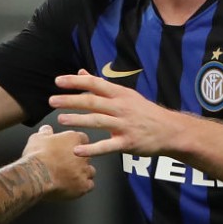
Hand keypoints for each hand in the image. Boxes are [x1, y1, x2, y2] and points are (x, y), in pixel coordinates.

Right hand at [21, 125, 94, 199]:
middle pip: (87, 155)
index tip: (68, 148)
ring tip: (71, 176)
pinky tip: (74, 186)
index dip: (75, 144)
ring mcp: (84, 170)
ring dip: (83, 173)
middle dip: (79, 159)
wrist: (36, 175)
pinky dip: (83, 186)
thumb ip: (45, 132)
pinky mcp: (83, 185)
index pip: (82, 139)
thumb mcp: (37, 138)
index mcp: (73, 139)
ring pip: (90, 171)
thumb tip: (46, 129)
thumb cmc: (37, 156)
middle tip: (66, 163)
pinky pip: (89, 185)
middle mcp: (83, 154)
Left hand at [50, 69, 176, 156]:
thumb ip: (101, 86)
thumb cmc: (144, 112)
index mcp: (120, 94)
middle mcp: (121, 107)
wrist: (170, 130)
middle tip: (52, 100)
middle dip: (71, 100)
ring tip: (60, 119)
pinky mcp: (127, 142)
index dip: (76, 81)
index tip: (58, 81)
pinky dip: (92, 148)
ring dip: (78, 120)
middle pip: (93, 102)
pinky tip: (77, 150)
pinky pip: (107, 146)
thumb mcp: (125, 95)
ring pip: (98, 121)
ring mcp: (124, 125)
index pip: (95, 84)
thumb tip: (82, 72)